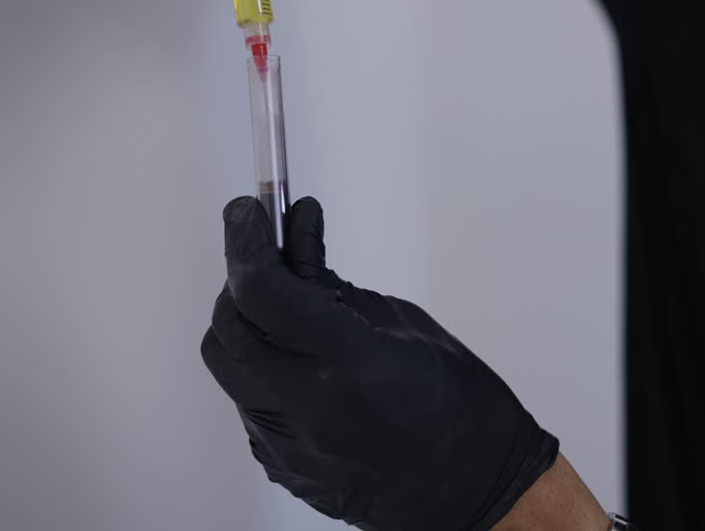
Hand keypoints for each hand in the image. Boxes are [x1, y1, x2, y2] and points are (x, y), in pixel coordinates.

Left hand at [202, 197, 558, 530]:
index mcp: (346, 365)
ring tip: (284, 302)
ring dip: (246, 322)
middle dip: (241, 276)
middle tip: (267, 246)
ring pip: (229, 365)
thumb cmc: (461, 410)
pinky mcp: (280, 465)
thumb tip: (295, 237)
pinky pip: (247, 403)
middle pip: (230, 325)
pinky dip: (260, 367)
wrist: (475, 493)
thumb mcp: (402, 323)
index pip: (262, 289)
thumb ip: (333, 284)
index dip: (247, 239)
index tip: (247, 211)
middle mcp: (305, 409)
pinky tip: (295, 356)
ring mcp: (287, 445)